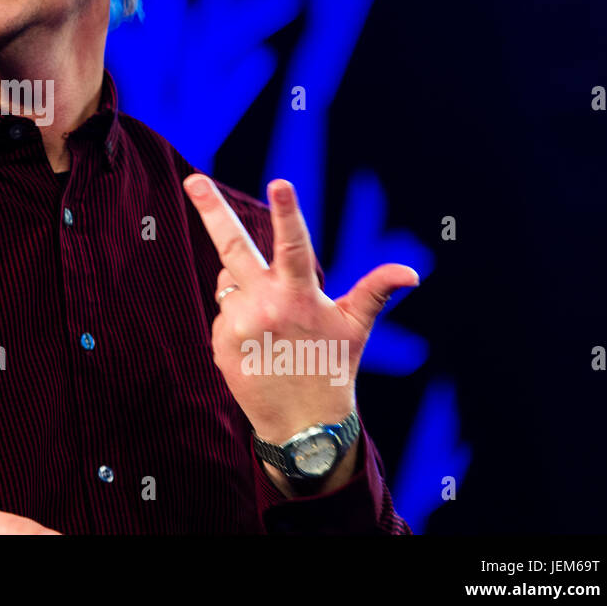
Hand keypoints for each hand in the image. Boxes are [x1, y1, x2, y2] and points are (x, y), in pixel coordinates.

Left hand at [183, 175, 418, 444]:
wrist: (303, 426)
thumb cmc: (332, 368)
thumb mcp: (356, 327)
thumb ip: (376, 290)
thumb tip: (413, 272)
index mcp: (301, 295)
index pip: (294, 244)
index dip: (288, 211)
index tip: (280, 182)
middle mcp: (266, 304)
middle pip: (233, 248)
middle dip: (212, 210)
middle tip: (193, 180)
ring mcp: (239, 323)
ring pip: (230, 284)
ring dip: (245, 292)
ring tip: (272, 327)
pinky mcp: (220, 342)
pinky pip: (224, 314)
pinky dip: (237, 320)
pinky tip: (257, 344)